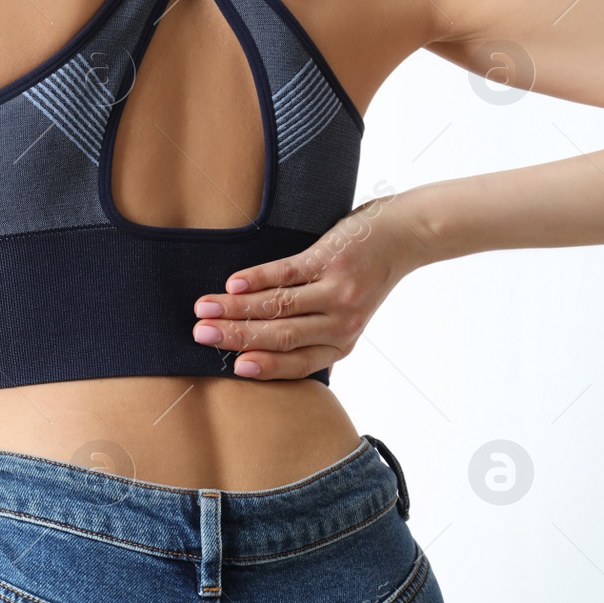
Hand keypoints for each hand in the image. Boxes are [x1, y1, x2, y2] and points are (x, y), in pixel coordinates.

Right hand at [190, 194, 427, 379]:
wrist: (403, 235)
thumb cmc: (364, 278)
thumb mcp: (345, 316)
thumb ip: (312, 332)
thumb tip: (259, 346)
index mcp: (340, 343)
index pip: (297, 363)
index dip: (265, 366)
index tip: (233, 367)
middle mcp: (340, 323)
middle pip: (281, 335)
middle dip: (237, 336)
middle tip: (201, 335)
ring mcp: (336, 291)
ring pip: (279, 305)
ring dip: (236, 308)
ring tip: (204, 308)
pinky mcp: (330, 260)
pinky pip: (287, 273)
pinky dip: (257, 278)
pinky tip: (233, 284)